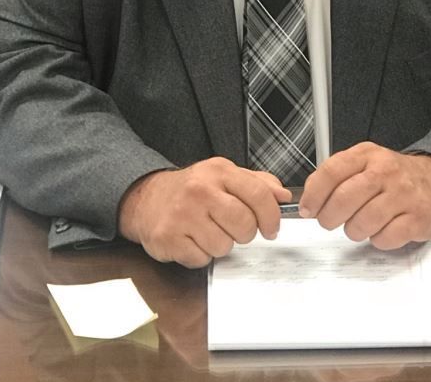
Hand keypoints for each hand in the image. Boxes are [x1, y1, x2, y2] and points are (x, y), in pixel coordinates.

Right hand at [118, 157, 290, 267]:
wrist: (147, 198)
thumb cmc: (192, 189)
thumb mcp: (224, 176)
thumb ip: (257, 184)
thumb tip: (283, 197)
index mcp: (219, 172)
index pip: (259, 195)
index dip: (271, 216)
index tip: (272, 229)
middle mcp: (200, 190)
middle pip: (244, 224)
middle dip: (245, 234)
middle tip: (235, 230)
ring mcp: (182, 215)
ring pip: (224, 246)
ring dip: (220, 245)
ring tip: (208, 231)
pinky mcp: (168, 238)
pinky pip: (201, 259)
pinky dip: (201, 255)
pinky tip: (192, 240)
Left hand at [299, 143, 430, 249]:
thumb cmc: (392, 176)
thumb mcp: (364, 163)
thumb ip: (335, 175)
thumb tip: (308, 199)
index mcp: (367, 155)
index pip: (332, 171)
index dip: (314, 194)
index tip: (308, 208)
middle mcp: (386, 171)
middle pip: (344, 198)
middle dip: (329, 217)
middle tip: (329, 221)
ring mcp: (404, 195)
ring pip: (363, 222)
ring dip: (354, 230)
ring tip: (359, 224)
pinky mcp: (418, 218)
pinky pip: (386, 238)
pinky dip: (377, 240)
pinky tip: (380, 230)